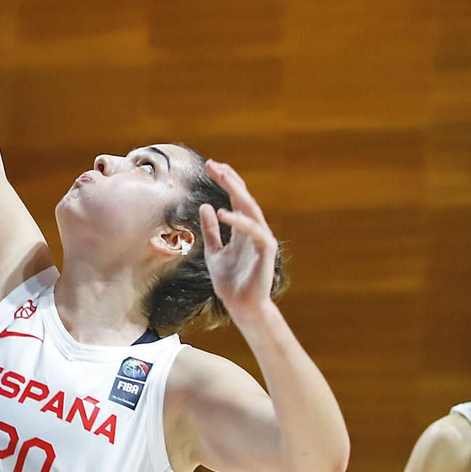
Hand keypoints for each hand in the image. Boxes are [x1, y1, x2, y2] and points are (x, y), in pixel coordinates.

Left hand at [197, 160, 277, 319]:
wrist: (242, 306)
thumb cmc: (230, 282)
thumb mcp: (214, 252)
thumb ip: (211, 231)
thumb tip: (205, 207)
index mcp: (241, 230)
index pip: (235, 200)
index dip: (225, 182)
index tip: (211, 166)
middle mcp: (253, 230)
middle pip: (243, 198)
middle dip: (229, 180)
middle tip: (214, 164)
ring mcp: (260, 239)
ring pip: (250, 209)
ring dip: (236, 191)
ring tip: (222, 176)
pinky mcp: (265, 250)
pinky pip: (252, 230)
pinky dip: (238, 220)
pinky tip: (222, 212)